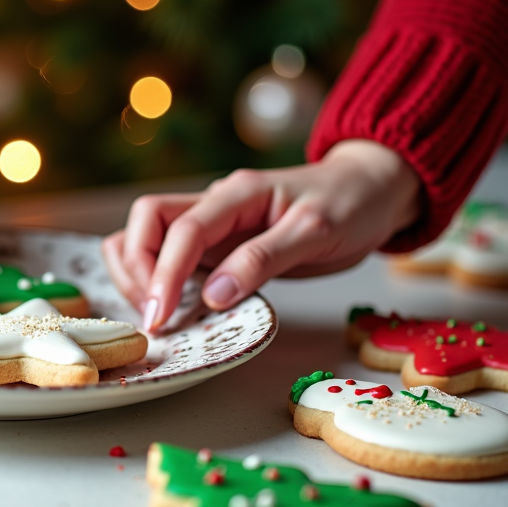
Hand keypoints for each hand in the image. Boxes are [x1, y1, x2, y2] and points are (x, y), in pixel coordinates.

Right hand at [102, 140, 420, 330]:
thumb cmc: (350, 205)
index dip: (164, 274)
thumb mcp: (317, 231)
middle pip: (146, 221)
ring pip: (146, 234)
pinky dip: (154, 277)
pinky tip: (169, 304)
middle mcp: (214, 203)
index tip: (158, 317)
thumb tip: (213, 294)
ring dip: (137, 271)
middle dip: (138, 269)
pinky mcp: (214, 244)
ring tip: (156, 311)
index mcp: (238, 194)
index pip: (182, 230)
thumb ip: (263, 259)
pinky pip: (167, 253)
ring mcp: (210, 223)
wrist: (370, 190)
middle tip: (154, 316)